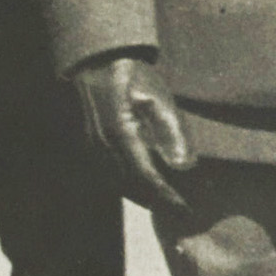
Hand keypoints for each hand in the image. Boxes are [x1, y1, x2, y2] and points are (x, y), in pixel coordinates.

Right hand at [75, 50, 195, 206]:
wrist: (97, 63)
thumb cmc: (132, 76)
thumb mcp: (158, 96)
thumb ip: (172, 130)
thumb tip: (184, 165)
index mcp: (120, 132)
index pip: (145, 174)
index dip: (166, 195)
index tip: (185, 208)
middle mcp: (101, 145)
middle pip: (131, 185)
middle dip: (157, 201)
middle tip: (183, 212)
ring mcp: (92, 147)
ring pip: (118, 184)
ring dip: (142, 198)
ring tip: (168, 206)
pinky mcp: (89, 147)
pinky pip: (108, 176)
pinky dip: (128, 187)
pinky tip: (145, 192)